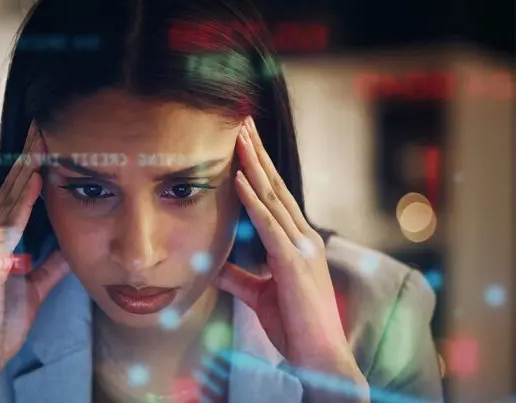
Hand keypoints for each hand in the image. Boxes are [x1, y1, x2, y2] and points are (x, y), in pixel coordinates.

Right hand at [0, 123, 69, 397]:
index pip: (14, 202)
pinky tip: (36, 181)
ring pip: (8, 202)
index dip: (29, 174)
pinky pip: (6, 228)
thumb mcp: (31, 292)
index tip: (45, 146)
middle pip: (9, 192)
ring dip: (27, 171)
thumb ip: (46, 269)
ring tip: (43, 140)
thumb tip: (66, 250)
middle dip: (27, 159)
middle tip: (43, 126)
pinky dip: (22, 204)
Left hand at [213, 117, 368, 401]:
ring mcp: (301, 247)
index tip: (244, 142)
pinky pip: (269, 224)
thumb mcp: (260, 294)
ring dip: (253, 164)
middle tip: (242, 123)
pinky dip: (252, 199)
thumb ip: (240, 276)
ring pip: (272, 197)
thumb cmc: (294, 326)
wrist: (318, 356)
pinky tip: (238, 178)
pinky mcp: (293, 263)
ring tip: (238, 136)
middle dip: (257, 154)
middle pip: (275, 186)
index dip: (258, 167)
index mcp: (297, 242)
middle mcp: (302, 237)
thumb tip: (214, 267)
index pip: (274, 196)